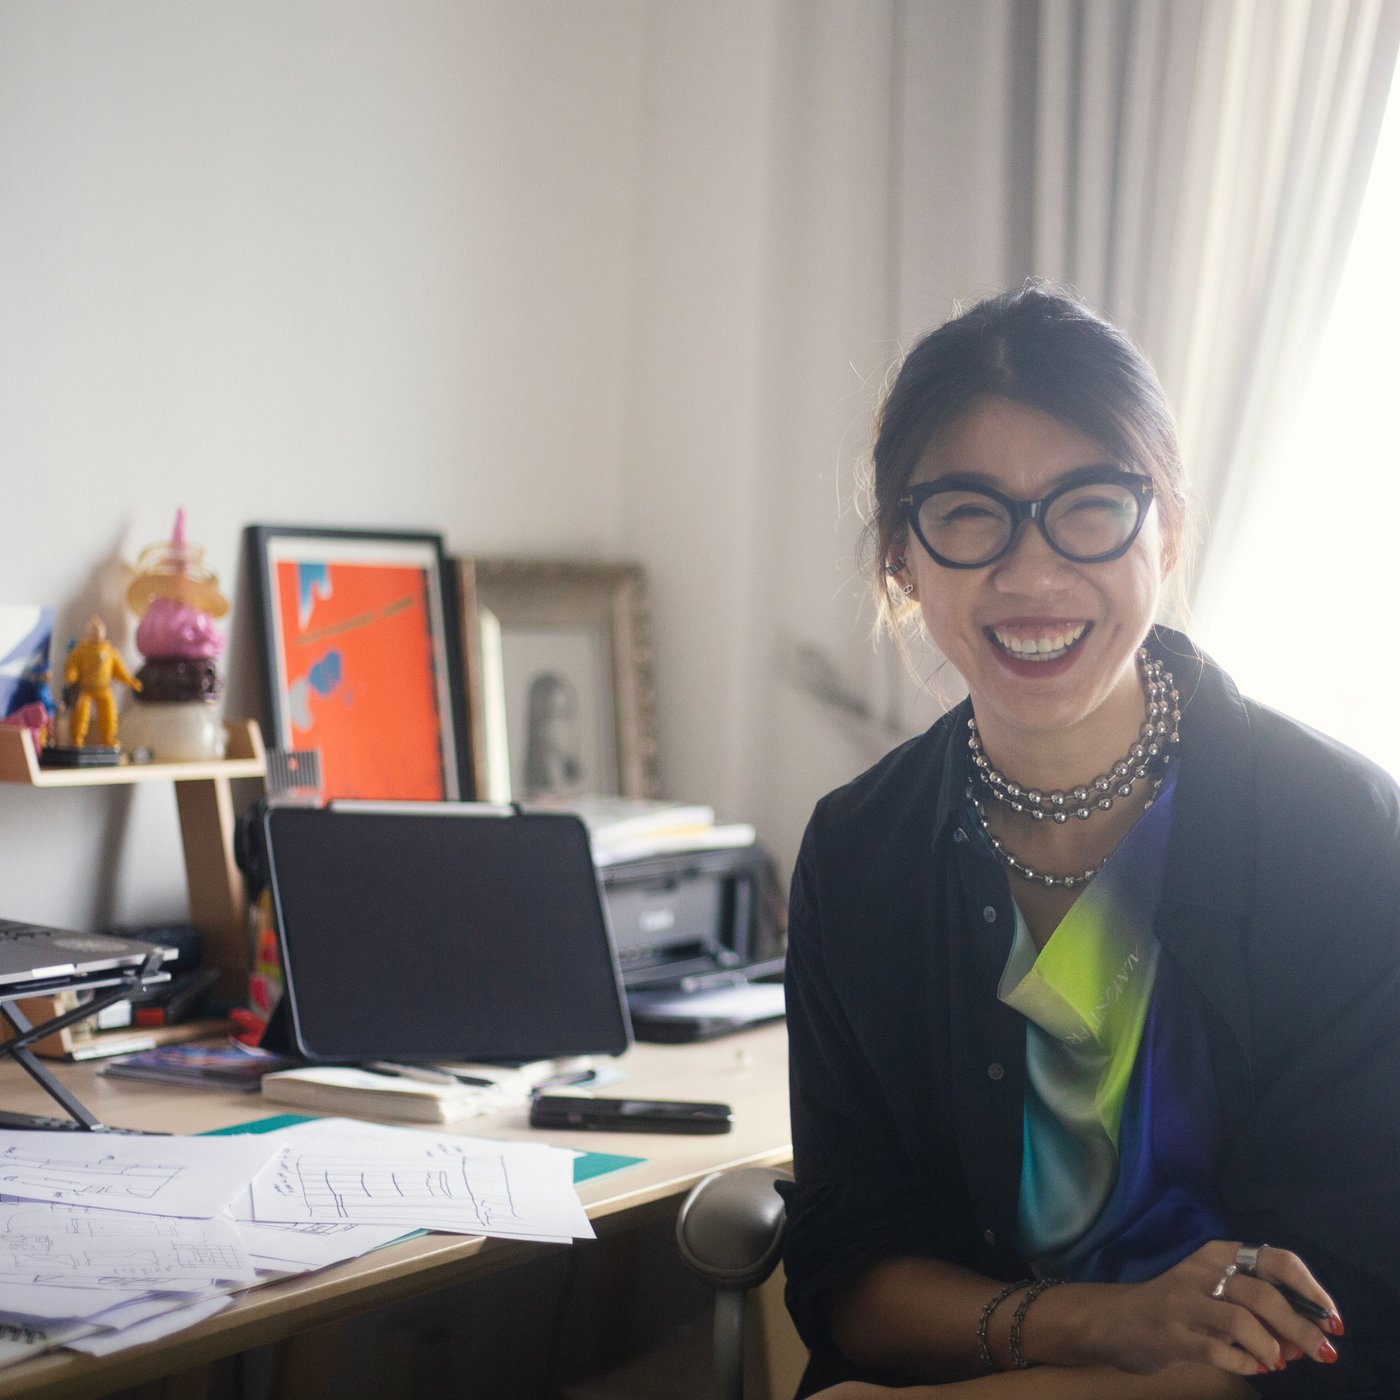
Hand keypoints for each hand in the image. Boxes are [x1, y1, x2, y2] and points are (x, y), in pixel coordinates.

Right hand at [1054, 1241, 1341, 1376]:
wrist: (1118, 1321)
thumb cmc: (1179, 1306)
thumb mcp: (1217, 1291)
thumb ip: (1259, 1308)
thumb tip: (1305, 1338)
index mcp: (1218, 1254)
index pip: (1277, 1259)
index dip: (1311, 1290)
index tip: (1332, 1320)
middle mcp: (1202, 1271)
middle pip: (1264, 1294)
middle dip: (1301, 1328)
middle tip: (1321, 1353)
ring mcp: (1184, 1302)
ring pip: (1242, 1320)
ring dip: (1272, 1348)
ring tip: (1277, 1362)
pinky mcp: (1172, 1334)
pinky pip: (1218, 1351)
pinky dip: (1244, 1363)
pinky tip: (1250, 1366)